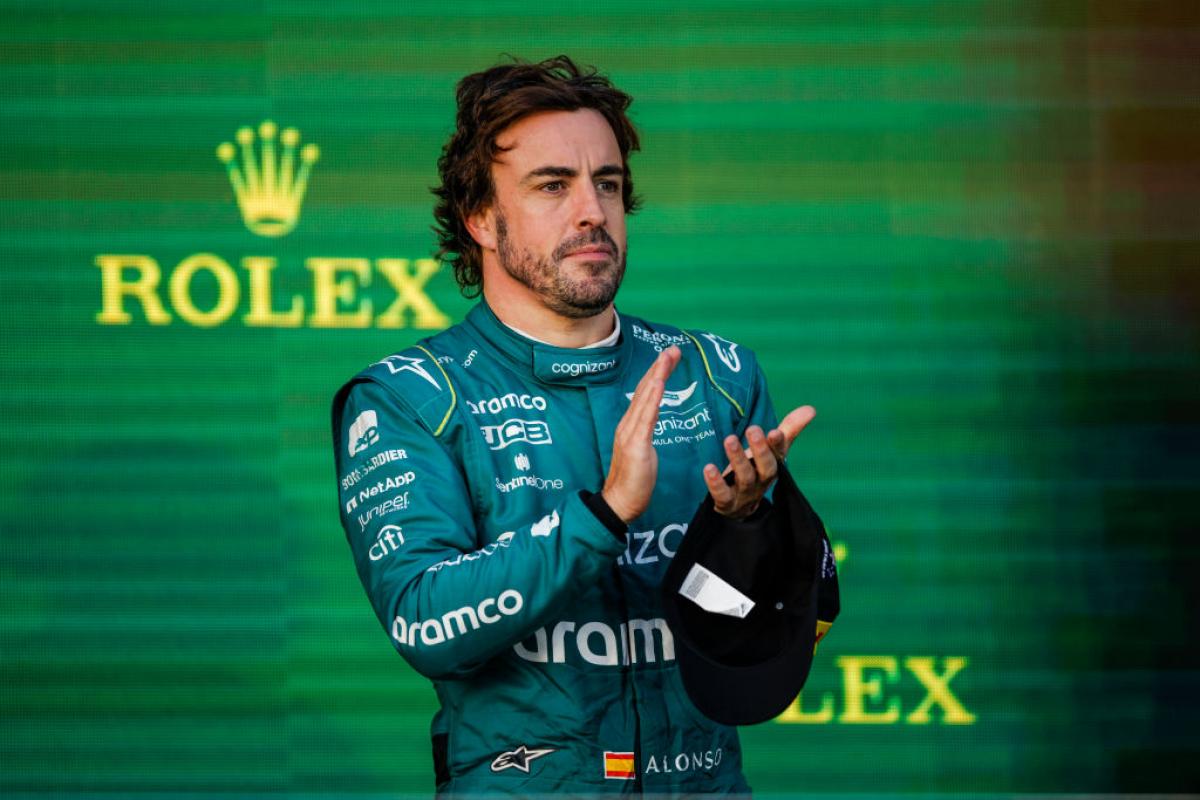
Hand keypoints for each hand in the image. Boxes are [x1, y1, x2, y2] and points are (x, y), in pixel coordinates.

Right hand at [602, 346, 680, 521]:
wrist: (619, 503)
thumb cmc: (634, 481)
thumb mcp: (644, 451)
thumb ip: (646, 433)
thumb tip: (652, 420)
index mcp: (631, 426)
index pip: (646, 394)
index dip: (657, 374)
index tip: (669, 358)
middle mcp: (628, 425)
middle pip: (645, 390)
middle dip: (659, 368)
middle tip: (673, 349)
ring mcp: (630, 434)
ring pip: (645, 399)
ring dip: (657, 375)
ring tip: (667, 357)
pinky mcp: (636, 445)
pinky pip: (646, 418)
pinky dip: (651, 398)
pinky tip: (658, 383)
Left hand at [703, 405, 815, 518]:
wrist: (739, 507)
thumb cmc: (756, 470)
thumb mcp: (771, 451)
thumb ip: (789, 430)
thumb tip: (811, 409)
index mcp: (773, 466)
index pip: (779, 455)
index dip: (778, 444)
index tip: (775, 431)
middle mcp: (762, 480)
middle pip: (766, 468)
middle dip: (760, 449)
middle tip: (752, 429)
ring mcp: (745, 493)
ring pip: (745, 477)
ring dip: (737, 458)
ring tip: (729, 440)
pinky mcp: (727, 503)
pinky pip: (722, 495)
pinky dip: (716, 482)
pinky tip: (709, 468)